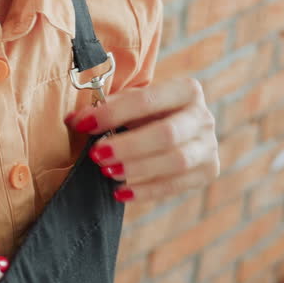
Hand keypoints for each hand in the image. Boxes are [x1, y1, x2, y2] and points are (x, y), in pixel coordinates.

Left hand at [64, 75, 219, 202]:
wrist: (176, 126)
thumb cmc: (144, 112)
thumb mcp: (129, 102)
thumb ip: (104, 108)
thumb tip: (74, 120)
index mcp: (185, 90)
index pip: (146, 100)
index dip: (112, 113)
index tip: (83, 125)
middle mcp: (203, 117)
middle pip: (167, 134)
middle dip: (128, 146)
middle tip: (97, 155)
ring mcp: (208, 146)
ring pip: (176, 161)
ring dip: (137, 169)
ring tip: (108, 172)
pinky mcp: (208, 171)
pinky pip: (177, 186)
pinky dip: (146, 191)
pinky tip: (120, 193)